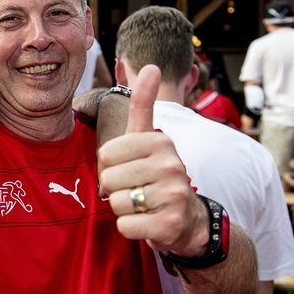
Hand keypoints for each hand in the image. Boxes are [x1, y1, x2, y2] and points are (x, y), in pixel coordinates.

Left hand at [97, 64, 207, 256]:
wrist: (187, 220)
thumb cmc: (158, 175)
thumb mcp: (150, 138)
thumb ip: (144, 103)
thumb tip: (150, 65)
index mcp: (161, 141)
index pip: (106, 154)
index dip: (111, 166)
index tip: (131, 168)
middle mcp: (171, 165)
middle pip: (109, 179)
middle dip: (116, 189)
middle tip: (137, 190)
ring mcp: (173, 196)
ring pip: (116, 203)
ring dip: (124, 209)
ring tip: (143, 205)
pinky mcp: (169, 225)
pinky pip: (125, 226)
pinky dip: (130, 228)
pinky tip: (147, 222)